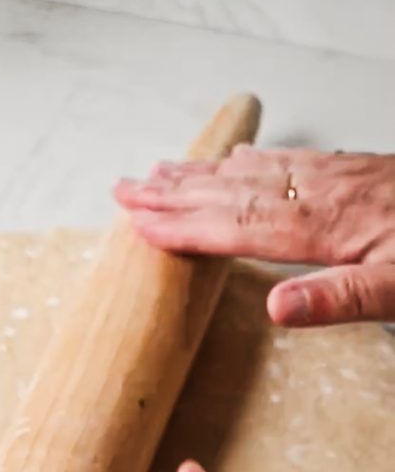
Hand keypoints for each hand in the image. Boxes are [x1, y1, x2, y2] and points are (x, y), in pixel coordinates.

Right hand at [115, 147, 394, 326]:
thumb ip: (338, 299)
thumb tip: (273, 310)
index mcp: (321, 227)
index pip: (235, 226)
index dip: (183, 225)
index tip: (137, 222)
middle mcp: (317, 194)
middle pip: (230, 192)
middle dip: (172, 192)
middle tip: (124, 189)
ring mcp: (331, 178)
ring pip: (251, 172)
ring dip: (199, 174)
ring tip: (157, 171)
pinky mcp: (348, 172)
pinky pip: (284, 161)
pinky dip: (248, 162)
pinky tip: (234, 160)